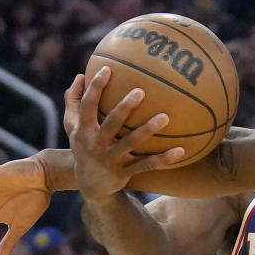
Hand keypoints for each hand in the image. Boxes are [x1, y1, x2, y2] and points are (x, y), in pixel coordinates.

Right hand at [65, 69, 185, 204]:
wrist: (90, 185)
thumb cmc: (84, 147)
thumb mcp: (73, 128)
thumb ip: (73, 102)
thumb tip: (81, 75)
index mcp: (84, 130)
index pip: (87, 105)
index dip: (96, 88)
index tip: (108, 69)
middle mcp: (97, 144)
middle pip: (111, 124)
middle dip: (124, 108)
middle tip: (141, 91)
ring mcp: (112, 159)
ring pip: (131, 144)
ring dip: (147, 130)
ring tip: (165, 117)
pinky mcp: (126, 172)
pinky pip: (147, 165)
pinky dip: (163, 159)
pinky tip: (181, 151)